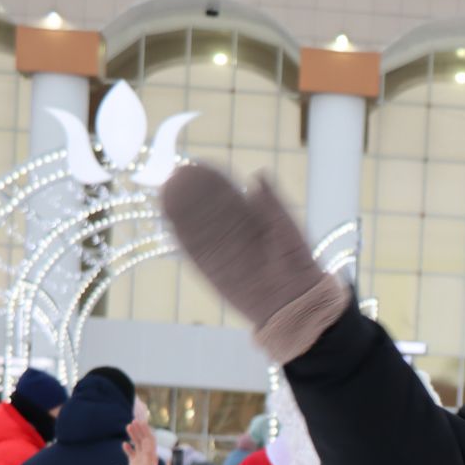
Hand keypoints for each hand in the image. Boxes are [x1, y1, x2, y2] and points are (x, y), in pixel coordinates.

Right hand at [123, 419, 160, 464]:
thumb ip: (148, 455)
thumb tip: (149, 443)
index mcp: (152, 456)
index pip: (150, 441)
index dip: (146, 431)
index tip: (141, 423)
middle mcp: (147, 457)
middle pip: (144, 440)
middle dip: (140, 430)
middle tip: (134, 420)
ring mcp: (141, 460)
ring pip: (137, 445)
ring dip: (134, 435)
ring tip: (128, 426)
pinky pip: (132, 455)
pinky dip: (128, 449)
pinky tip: (124, 444)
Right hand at [160, 165, 348, 361]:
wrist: (297, 299)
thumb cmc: (298, 262)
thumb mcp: (287, 225)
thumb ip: (272, 202)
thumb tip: (257, 175)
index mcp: (252, 219)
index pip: (227, 195)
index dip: (212, 181)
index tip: (196, 165)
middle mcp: (234, 234)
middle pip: (208, 210)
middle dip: (192, 193)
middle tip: (176, 174)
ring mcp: (222, 252)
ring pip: (198, 229)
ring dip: (182, 211)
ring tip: (166, 191)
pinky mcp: (213, 271)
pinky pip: (195, 253)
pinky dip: (182, 238)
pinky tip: (169, 221)